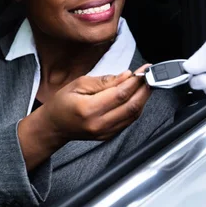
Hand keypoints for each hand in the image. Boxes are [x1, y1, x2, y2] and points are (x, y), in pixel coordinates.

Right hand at [18, 64, 150, 169]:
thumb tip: (126, 76)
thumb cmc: (62, 103)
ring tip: (146, 84)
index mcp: (88, 109)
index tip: (144, 70)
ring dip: (143, 98)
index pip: (120, 94)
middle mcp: (98, 124)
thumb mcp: (79, 84)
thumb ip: (104, 81)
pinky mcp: (109, 136)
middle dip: (144, 89)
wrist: (55, 125)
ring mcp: (105, 132)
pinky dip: (136, 107)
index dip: (135, 81)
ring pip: (134, 115)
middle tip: (150, 75)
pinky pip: (129, 121)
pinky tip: (138, 96)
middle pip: (131, 106)